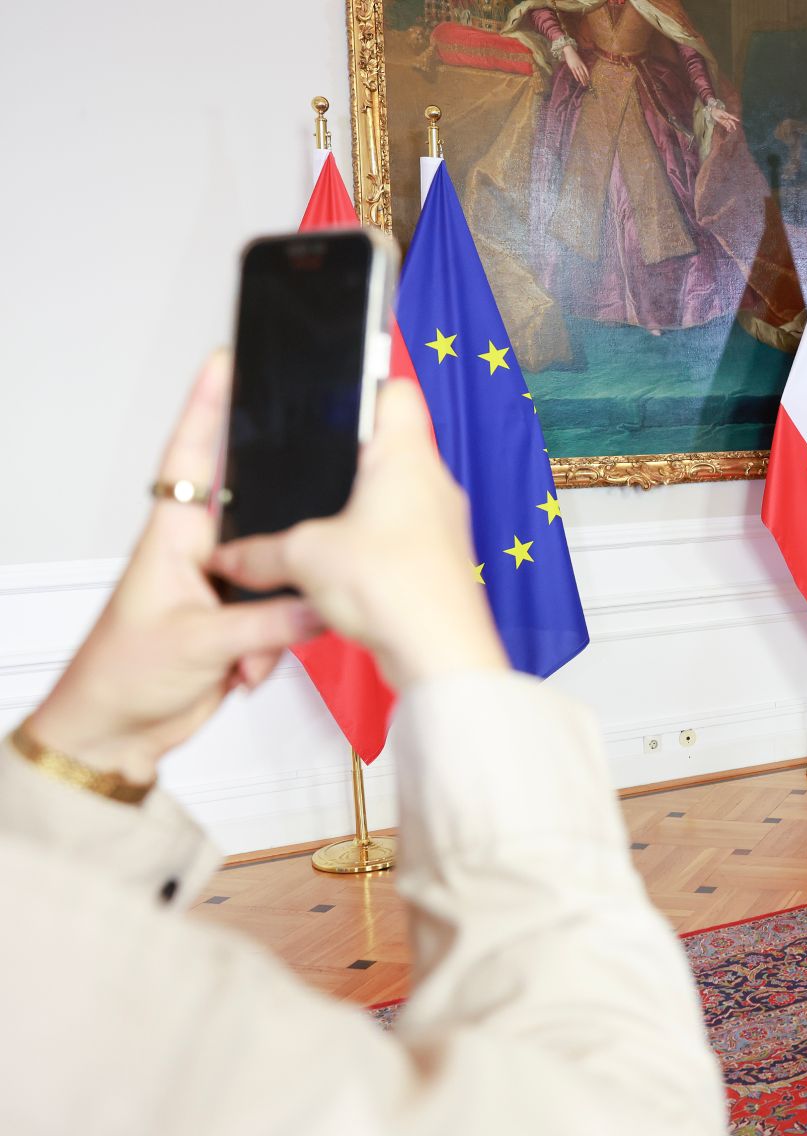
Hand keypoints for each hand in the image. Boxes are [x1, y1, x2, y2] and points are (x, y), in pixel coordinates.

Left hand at [22, 355, 324, 783]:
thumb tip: (323, 600)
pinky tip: (251, 668)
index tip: (228, 360)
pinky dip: (278, 644)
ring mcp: (220, 588)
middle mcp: (198, 554)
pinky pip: (283, 617)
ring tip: (256, 643)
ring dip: (281, 610)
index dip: (207, 405)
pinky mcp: (238, 624)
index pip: (192, 456)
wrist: (113, 735)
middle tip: (317, 490)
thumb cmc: (123, 675)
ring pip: (279, 572)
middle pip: (256, 509)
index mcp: (173, 538)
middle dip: (284, 516)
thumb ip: (269, 620)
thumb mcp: (200, 643)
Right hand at [209, 378, 508, 691]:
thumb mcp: (304, 558)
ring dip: (355, 509)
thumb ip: (259, 552)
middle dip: (344, 460)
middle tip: (305, 467)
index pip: (395, 393)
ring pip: (392, 498)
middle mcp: (433, 484)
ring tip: (315, 522)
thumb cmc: (397, 590)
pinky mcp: (437, 562)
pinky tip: (337, 564)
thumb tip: (231, 555)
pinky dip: (368, 546)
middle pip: (388, 447)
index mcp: (407, 457)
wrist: (440, 654)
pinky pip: (397, 539)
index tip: (327, 397)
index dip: (361, 386)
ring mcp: (440, 525)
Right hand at [561, 44, 589, 87]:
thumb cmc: (574, 54)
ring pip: (579, 74)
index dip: (587, 75)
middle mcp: (579, 65)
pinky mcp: (571, 66)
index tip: (589, 79)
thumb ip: (580, 64)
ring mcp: (575, 66)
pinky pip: (574, 72)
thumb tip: (582, 68)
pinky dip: (576, 76)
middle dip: (585, 79)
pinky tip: (577, 80)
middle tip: (586, 84)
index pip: (586, 70)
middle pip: (583, 74)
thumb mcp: (579, 59)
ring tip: (583, 83)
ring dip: (581, 79)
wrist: (569, 50)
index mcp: (582, 63)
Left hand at [706, 100, 740, 131]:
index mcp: (727, 115)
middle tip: (735, 128)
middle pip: (731, 122)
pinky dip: (727, 128)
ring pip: (729, 124)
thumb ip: (724, 115)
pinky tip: (728, 130)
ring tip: (730, 131)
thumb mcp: (721, 112)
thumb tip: (727, 117)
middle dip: (733, 125)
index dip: (735, 119)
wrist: (713, 112)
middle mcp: (727, 118)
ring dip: (730, 127)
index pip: (732, 117)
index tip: (738, 120)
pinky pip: (726, 125)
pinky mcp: (722, 122)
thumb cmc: (717, 111)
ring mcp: (725, 120)